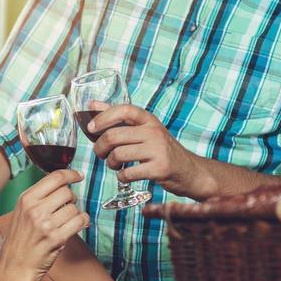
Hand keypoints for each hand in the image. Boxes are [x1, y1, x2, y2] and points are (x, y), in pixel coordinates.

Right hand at [0, 169, 88, 278]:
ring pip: (74, 208)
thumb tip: (61, 184)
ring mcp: (46, 224)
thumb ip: (38, 197)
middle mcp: (35, 209)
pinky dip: (82, 222)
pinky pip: (79, 221)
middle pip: (67, 192)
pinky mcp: (56, 238)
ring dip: (75, 213)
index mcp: (26, 199)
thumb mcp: (22, 211)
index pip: (55, 177)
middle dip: (71, 198)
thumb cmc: (20, 240)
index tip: (78, 175)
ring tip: (66, 221)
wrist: (16, 265)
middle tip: (67, 206)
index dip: (71, 174)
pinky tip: (76, 225)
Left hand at [85, 102, 207, 199]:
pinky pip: (128, 173)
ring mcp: (158, 150)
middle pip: (114, 136)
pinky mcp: (159, 169)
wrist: (189, 171)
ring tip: (115, 165)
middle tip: (100, 153)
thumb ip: (119, 117)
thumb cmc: (161, 149)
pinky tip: (126, 175)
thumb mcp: (144, 129)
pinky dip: (121, 177)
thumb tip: (92, 103)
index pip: (124, 109)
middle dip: (100, 147)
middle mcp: (154, 132)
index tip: (91, 128)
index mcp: (149, 120)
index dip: (103, 117)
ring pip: (118, 155)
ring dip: (110, 163)